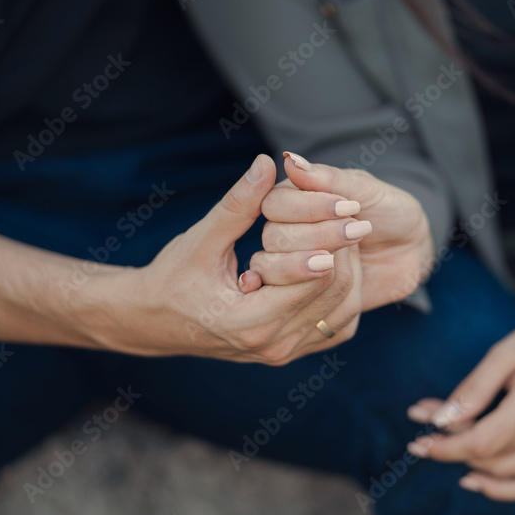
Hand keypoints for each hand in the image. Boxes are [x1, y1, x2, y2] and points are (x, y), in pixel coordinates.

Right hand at [87, 155, 360, 363]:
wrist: (156, 322)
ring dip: (350, 273)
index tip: (348, 208)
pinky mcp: (289, 352)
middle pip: (334, 293)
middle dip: (346, 253)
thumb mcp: (201, 239)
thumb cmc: (173, 277)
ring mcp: (282, 353)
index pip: (313, 277)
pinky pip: (333, 326)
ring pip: (340, 311)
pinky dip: (342, 294)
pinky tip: (341, 264)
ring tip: (351, 235)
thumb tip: (266, 162)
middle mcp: (271, 344)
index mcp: (247, 320)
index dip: (331, 238)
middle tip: (358, 217)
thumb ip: (238, 204)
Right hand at [250, 152, 434, 311]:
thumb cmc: (388, 211)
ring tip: (357, 249)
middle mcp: (284, 235)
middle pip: (273, 239)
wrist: (410, 250)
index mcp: (291, 202)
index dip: (305, 208)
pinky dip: (330, 289)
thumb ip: (328, 179)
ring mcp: (292, 268)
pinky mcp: (306, 297)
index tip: (346, 207)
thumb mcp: (366, 189)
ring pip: (280, 273)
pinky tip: (357, 275)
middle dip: (317, 236)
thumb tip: (290, 160)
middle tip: (357, 232)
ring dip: (321, 263)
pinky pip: (302, 301)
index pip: (274, 205)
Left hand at [404, 312, 514, 501]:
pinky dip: (502, 490)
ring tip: (445, 444)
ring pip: (505, 473)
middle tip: (424, 432)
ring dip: (469, 465)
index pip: (482, 442)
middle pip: (490, 458)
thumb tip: (440, 421)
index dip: (446, 447)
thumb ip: (472, 390)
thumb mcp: (505, 351)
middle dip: (451, 449)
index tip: (419, 442)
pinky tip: (474, 480)